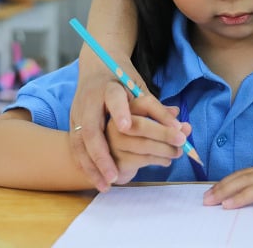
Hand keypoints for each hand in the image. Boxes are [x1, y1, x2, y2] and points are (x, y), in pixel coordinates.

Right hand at [68, 70, 185, 190]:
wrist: (96, 69)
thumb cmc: (122, 81)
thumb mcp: (139, 88)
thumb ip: (155, 107)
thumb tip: (178, 121)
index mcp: (110, 88)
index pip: (114, 98)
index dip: (119, 112)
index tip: (127, 127)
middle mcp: (91, 102)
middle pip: (93, 129)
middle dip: (103, 154)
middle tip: (116, 174)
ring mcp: (80, 116)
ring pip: (83, 145)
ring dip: (95, 166)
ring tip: (108, 183)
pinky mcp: (74, 127)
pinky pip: (78, 152)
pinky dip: (88, 169)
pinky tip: (100, 183)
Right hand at [103, 97, 189, 184]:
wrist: (115, 163)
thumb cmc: (137, 139)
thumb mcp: (152, 126)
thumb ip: (168, 122)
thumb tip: (184, 123)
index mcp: (127, 108)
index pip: (145, 104)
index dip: (163, 114)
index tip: (179, 125)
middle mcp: (115, 123)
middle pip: (141, 125)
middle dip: (165, 133)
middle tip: (182, 140)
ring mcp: (114, 143)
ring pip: (144, 145)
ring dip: (166, 149)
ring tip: (178, 152)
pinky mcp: (117, 160)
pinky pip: (142, 159)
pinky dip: (159, 160)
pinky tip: (167, 161)